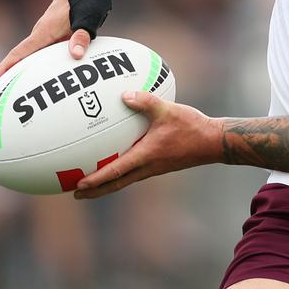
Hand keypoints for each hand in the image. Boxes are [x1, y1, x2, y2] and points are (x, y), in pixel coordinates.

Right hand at [0, 0, 90, 85]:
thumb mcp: (88, 18)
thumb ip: (81, 37)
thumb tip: (75, 55)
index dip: (6, 67)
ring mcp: (49, 29)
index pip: (21, 52)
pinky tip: (49, 71)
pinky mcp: (58, 28)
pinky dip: (42, 60)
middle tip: (2, 92)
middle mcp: (42, 30)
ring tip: (21, 86)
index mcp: (45, 30)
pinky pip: (46, 48)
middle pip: (23, 55)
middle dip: (11, 72)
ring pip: (35, 52)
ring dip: (26, 66)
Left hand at [73, 91, 222, 198]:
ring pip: (124, 180)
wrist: (213, 142)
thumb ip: (145, 101)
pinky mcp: (159, 165)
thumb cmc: (192, 127)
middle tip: (75, 193)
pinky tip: (117, 161)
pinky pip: (134, 172)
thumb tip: (124, 94)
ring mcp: (153, 168)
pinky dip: (120, 173)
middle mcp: (147, 167)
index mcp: (146, 157)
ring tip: (89, 184)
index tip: (78, 185)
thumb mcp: (168, 110)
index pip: (116, 172)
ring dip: (106, 185)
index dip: (96, 180)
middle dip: (95, 191)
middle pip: (116, 184)